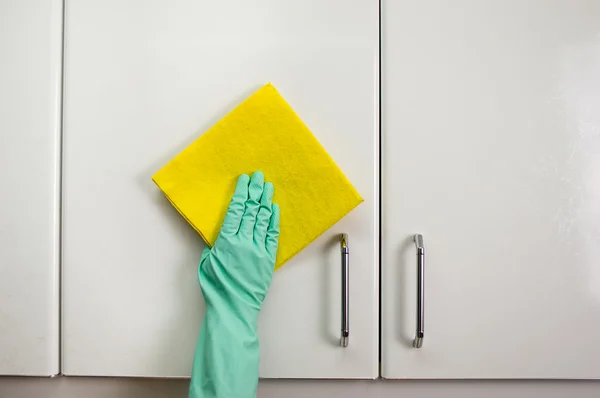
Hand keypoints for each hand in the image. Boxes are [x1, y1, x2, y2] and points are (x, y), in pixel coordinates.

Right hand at [198, 171, 279, 321]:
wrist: (233, 307)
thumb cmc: (216, 288)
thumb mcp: (206, 263)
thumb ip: (214, 245)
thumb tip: (220, 234)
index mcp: (226, 240)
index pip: (236, 210)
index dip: (241, 193)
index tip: (244, 181)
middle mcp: (244, 241)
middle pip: (251, 210)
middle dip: (255, 191)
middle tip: (259, 176)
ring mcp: (258, 249)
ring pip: (263, 219)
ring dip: (266, 201)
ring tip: (268, 187)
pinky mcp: (268, 258)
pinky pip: (272, 235)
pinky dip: (273, 221)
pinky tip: (274, 209)